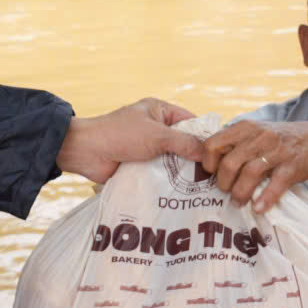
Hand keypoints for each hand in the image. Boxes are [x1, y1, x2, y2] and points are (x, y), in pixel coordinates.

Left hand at [56, 99, 203, 184]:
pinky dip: (168, 183)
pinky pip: (159, 175)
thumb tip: (208, 155)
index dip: (205, 137)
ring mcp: (147, 149)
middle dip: (196, 159)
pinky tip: (184, 195)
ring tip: (205, 189)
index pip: (191, 122)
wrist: (85, 152)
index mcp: (159, 112)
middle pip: (183, 144)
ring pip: (172, 162)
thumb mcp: (157, 136)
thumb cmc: (120, 135)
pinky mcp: (139, 166)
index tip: (221, 154)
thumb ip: (184, 144)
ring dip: (182, 174)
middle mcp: (155, 129)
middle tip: (217, 176)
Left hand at [201, 120, 307, 212]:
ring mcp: (277, 151)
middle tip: (226, 192)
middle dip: (224, 183)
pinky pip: (276, 184)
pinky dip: (266, 198)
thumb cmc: (273, 141)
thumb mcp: (251, 133)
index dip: (208, 163)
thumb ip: (231, 144)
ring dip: (241, 193)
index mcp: (243, 128)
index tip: (213, 173)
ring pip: (250, 173)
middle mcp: (259, 137)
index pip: (212, 144)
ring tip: (238, 202)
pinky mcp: (292, 165)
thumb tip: (205, 167)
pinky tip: (258, 208)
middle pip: (229, 163)